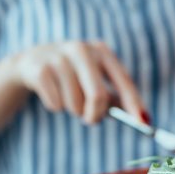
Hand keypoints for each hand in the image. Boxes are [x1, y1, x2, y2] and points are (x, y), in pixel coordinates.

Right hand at [15, 41, 147, 123]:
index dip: (134, 103)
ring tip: (67, 98)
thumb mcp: (94, 81)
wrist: (31, 63)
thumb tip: (140, 118)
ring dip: (73, 110)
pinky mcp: (40, 69)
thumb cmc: (73, 76)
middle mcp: (82, 49)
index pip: (123, 80)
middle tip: (90, 120)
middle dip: (95, 115)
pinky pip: (55, 104)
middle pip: (98, 96)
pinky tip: (51, 93)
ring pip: (75, 104)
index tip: (144, 124)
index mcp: (101, 51)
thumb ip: (114, 98)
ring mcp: (59, 57)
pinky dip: (55, 106)